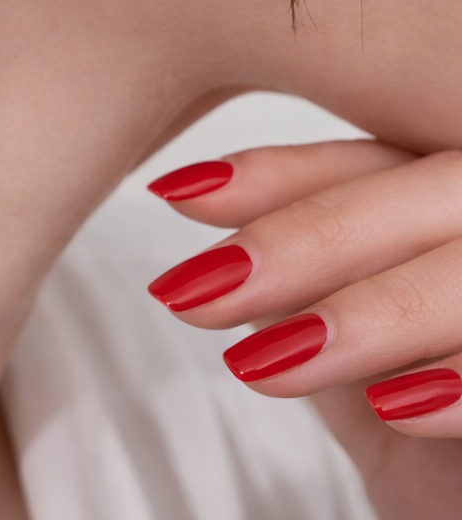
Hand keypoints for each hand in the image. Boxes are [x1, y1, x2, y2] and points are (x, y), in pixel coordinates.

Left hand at [145, 142, 461, 518]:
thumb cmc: (448, 453)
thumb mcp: (366, 366)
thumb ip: (308, 304)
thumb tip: (212, 264)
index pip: (383, 159)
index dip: (281, 172)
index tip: (177, 190)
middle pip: (431, 191)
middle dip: (306, 238)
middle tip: (194, 290)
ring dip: (371, 313)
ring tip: (263, 364)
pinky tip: (394, 406)